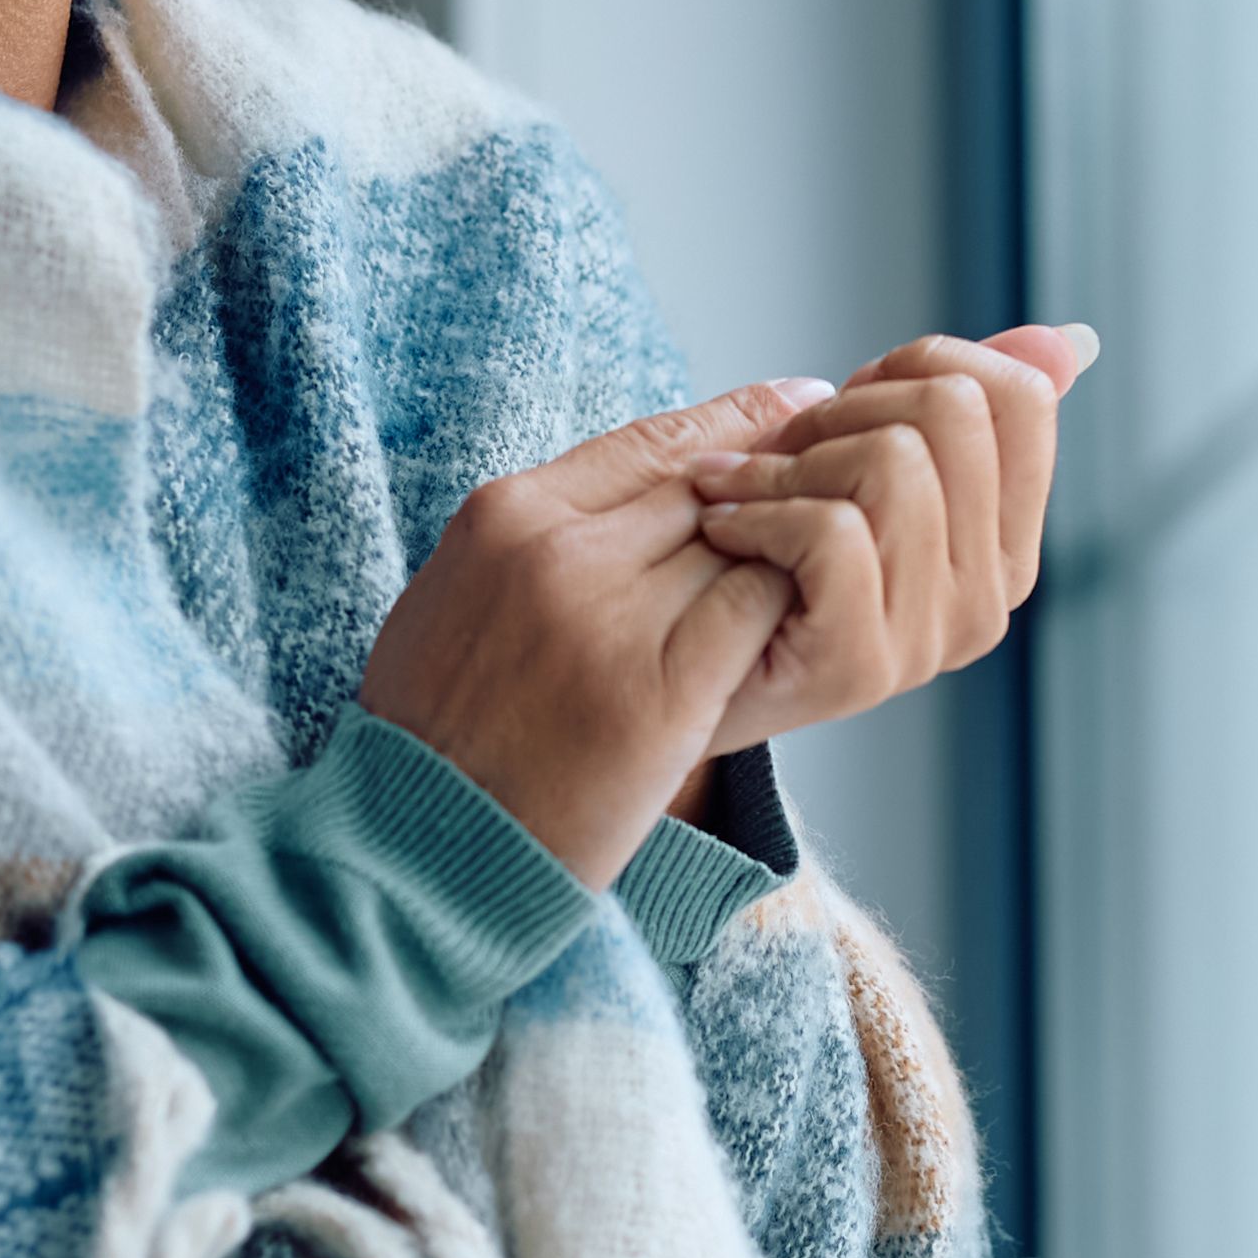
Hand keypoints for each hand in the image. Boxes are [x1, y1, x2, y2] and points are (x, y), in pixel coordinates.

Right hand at [357, 378, 829, 887]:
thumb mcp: (456, 595)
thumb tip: (636, 491)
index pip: (652, 442)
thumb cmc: (438, 732)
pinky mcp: (660, 690)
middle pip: (707, 487)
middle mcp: (557, 552)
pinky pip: (756, 610)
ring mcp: (610, 619)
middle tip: (837, 487)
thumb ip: (536, 535)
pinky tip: (793, 630)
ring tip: (819, 574)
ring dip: (783, 558)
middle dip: (774, 491)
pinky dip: (781, 613)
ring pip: (741, 542)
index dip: (736, 425)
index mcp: (504, 515)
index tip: (794, 409)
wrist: (421, 848)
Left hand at [683, 324, 1096, 753]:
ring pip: (894, 462)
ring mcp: (932, 638)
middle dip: (844, 408)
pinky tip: (725, 528)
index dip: (920, 365)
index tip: (852, 401)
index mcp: (1008, 544)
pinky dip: (756, 510)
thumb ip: (968, 403)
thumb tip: (1069, 340)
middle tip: (782, 451)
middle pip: (953, 411)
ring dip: (787, 460)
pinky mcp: (863, 664)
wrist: (688, 666)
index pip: (1021, 398)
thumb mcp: (873, 459)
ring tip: (743, 491)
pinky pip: (833, 530)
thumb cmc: (770, 551)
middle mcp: (990, 597)